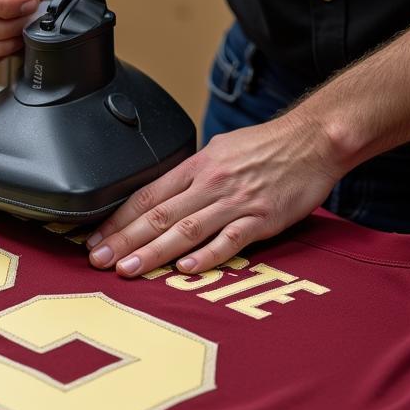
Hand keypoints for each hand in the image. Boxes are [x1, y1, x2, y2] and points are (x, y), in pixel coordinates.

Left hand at [85, 112, 342, 275]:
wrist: (315, 139)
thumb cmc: (266, 147)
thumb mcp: (218, 150)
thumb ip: (191, 176)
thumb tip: (161, 195)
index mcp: (195, 167)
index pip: (146, 197)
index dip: (117, 220)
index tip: (94, 239)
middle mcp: (210, 184)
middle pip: (157, 216)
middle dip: (123, 240)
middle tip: (97, 260)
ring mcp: (235, 202)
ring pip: (185, 230)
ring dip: (153, 252)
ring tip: (128, 269)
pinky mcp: (261, 219)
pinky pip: (230, 240)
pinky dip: (207, 255)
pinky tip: (186, 269)